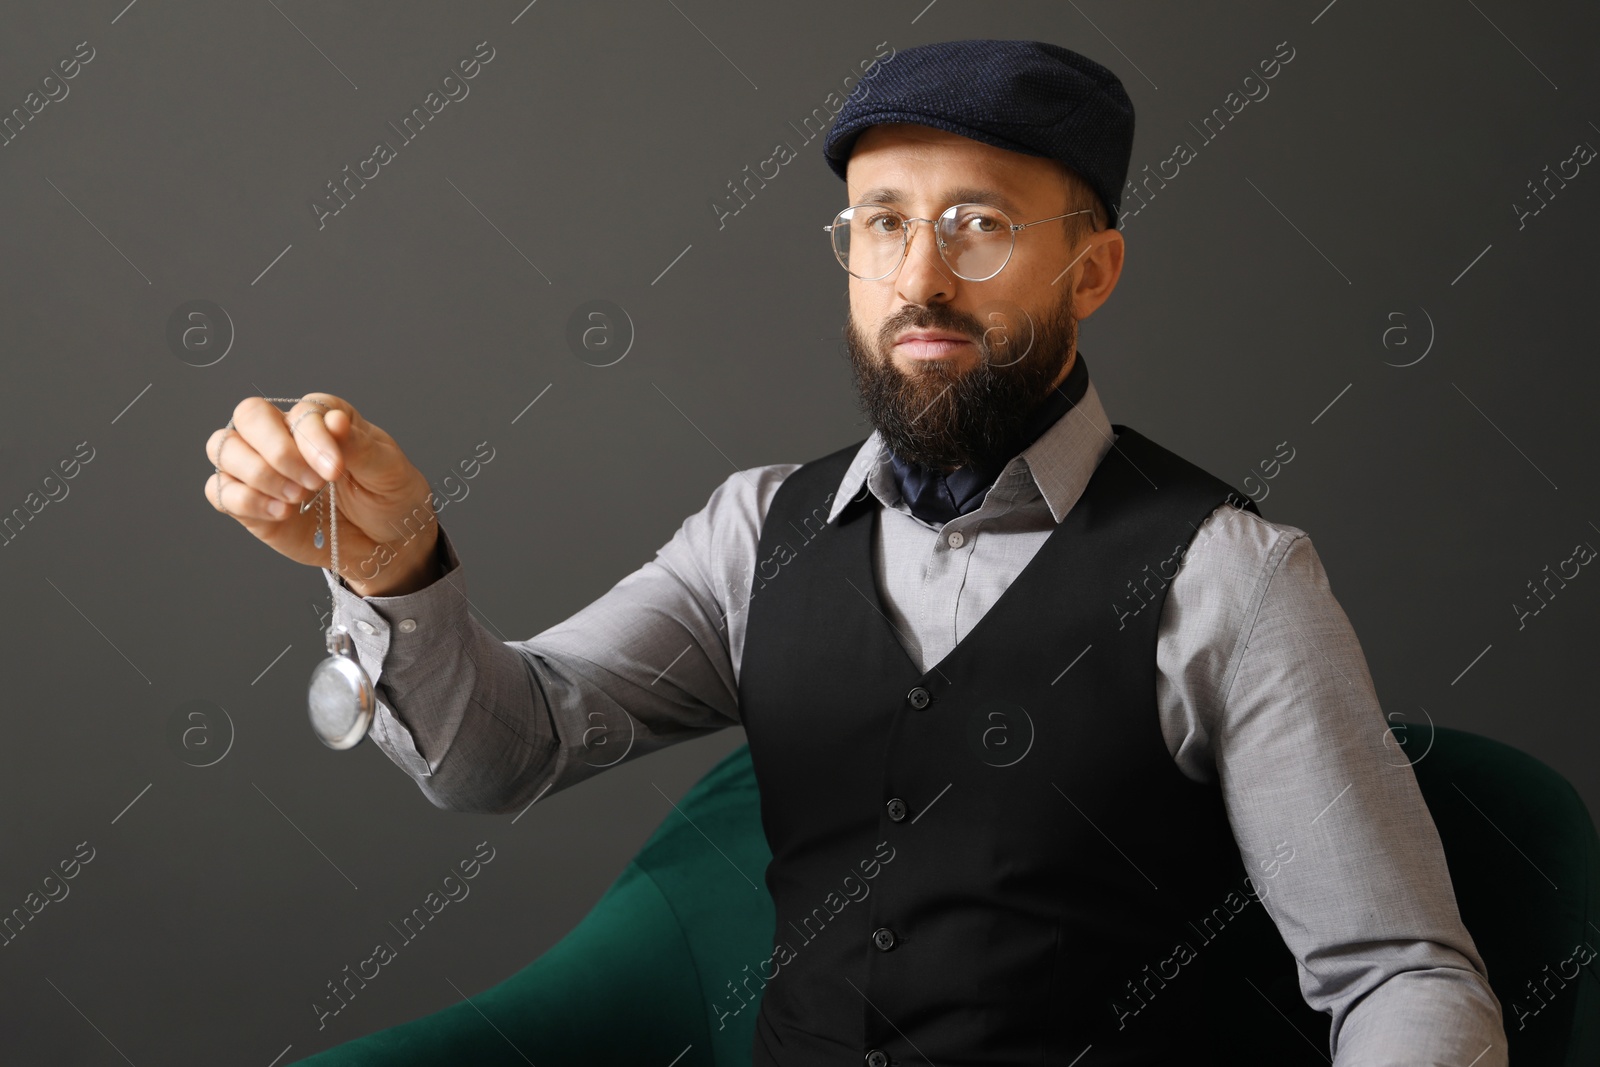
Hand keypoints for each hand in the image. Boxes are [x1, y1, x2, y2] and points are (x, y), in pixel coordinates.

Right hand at [205, 394, 439, 595]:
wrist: (386, 542)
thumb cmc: (389, 497)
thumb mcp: (388, 470)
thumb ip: (359, 446)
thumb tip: (334, 421)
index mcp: (321, 417)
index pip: (300, 411)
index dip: (311, 439)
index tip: (335, 470)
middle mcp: (285, 434)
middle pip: (248, 416)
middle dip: (277, 451)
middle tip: (313, 484)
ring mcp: (263, 467)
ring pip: (224, 448)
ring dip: (258, 475)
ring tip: (297, 498)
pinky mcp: (249, 502)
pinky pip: (219, 490)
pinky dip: (244, 501)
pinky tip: (281, 513)